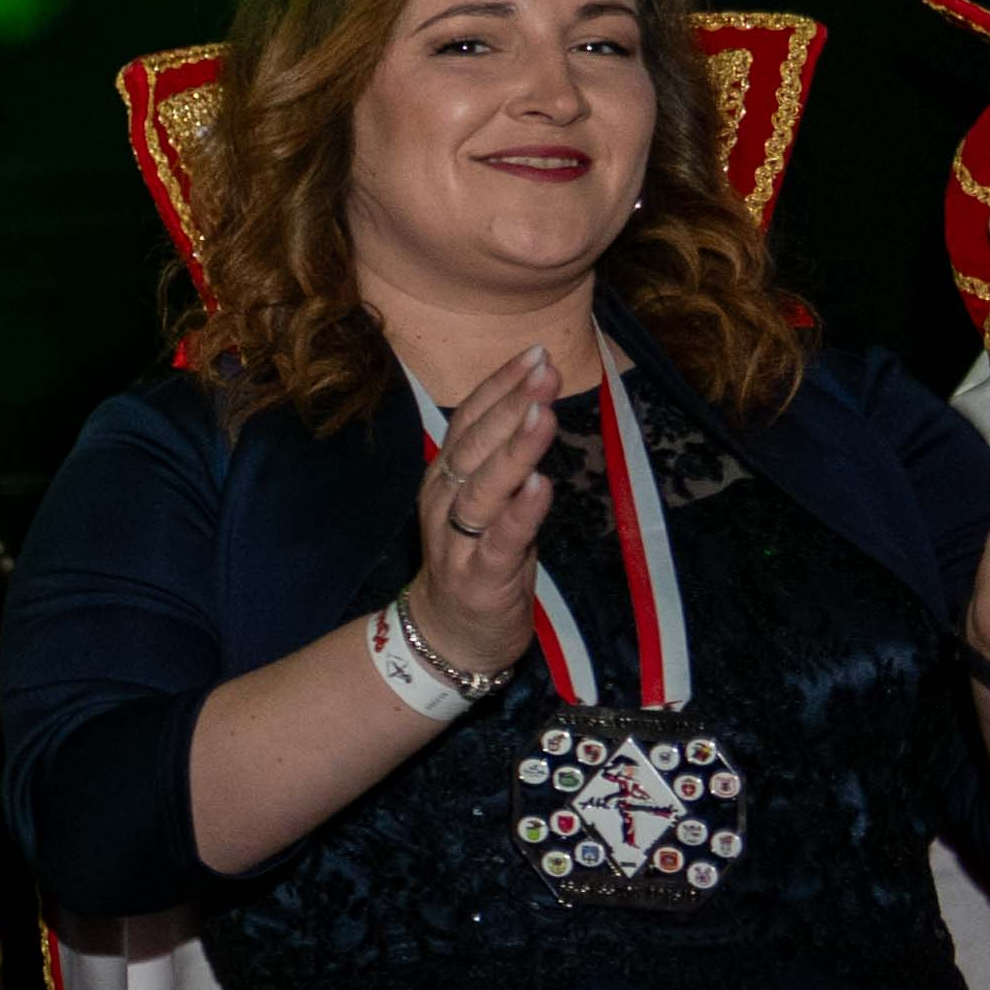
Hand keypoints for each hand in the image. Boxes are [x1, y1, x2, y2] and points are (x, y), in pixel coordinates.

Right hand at [402, 347, 564, 684]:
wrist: (449, 635)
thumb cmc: (476, 559)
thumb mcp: (483, 503)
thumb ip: (499, 458)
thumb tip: (533, 400)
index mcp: (445, 478)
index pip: (469, 422)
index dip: (500, 387)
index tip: (535, 354)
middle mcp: (444, 502)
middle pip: (475, 447)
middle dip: (511, 406)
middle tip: (545, 370)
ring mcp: (457, 540)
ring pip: (485, 489)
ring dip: (514, 450)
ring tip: (543, 415)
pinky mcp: (479, 577)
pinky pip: (500, 540)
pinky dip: (520, 513)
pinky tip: (540, 486)